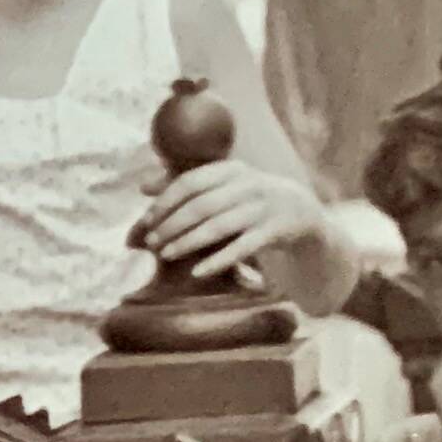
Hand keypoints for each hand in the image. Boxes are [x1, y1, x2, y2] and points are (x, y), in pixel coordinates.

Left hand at [136, 159, 325, 287]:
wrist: (300, 211)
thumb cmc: (247, 200)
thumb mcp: (221, 186)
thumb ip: (184, 185)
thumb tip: (142, 187)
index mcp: (232, 169)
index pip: (190, 182)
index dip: (165, 201)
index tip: (146, 220)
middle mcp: (249, 185)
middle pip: (201, 205)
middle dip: (172, 224)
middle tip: (150, 242)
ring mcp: (264, 208)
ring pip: (219, 226)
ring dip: (188, 242)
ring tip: (166, 254)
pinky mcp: (275, 231)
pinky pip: (242, 248)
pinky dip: (218, 261)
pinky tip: (196, 272)